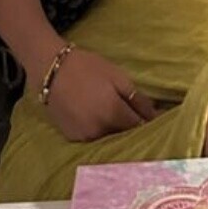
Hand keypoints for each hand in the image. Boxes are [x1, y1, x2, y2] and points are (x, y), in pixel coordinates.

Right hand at [44, 47, 158, 141]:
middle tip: (135, 118)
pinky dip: (100, 133)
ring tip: (115, 118)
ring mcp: (84, 137)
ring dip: (116, 133)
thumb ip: (138, 99)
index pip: (139, 128)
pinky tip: (97, 120)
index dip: (149, 124)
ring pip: (109, 140)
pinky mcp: (72, 138)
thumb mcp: (118, 77)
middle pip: (125, 136)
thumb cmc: (88, 68)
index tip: (155, 121)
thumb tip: (156, 116)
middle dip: (133, 130)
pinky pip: (93, 139)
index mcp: (113, 113)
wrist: (51, 70)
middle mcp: (99, 130)